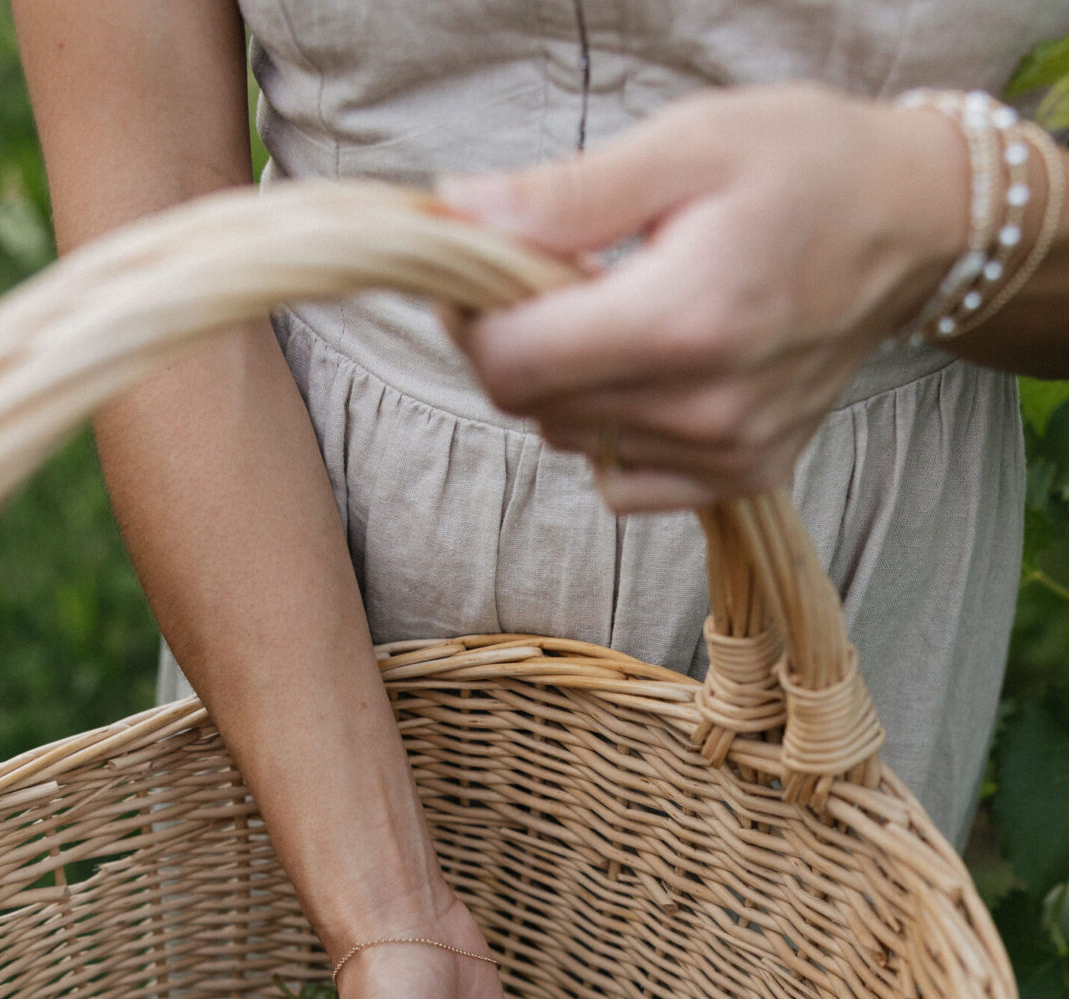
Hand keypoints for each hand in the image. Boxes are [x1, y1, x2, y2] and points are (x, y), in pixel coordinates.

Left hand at [439, 83, 967, 511]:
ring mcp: (728, 452)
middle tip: (551, 274)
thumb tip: (457, 216)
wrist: (911, 224)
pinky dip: (612, 433)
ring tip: (617, 311)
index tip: (481, 272)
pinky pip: (625, 484)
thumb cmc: (801, 166)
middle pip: (533, 405)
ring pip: (572, 441)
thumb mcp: (683, 145)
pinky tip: (648, 373)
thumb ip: (565, 197)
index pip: (513, 363)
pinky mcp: (745, 475)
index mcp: (684, 320)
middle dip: (516, 340)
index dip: (473, 319)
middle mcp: (707, 407)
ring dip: (566, 382)